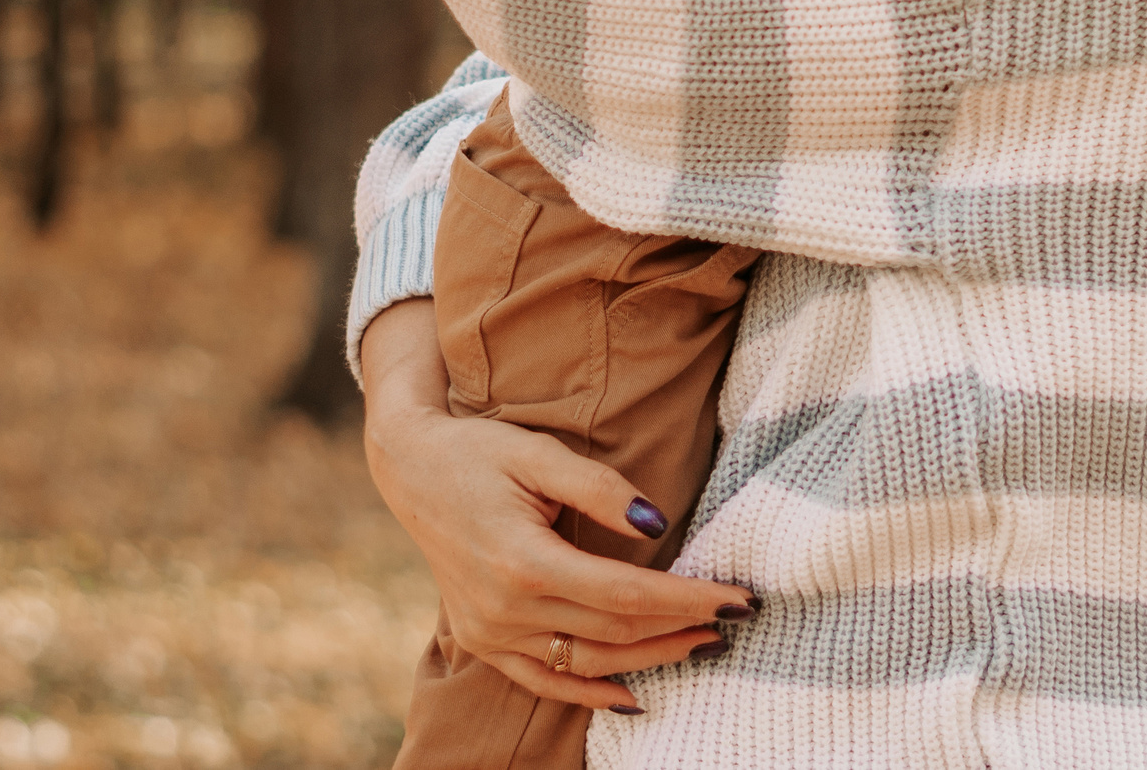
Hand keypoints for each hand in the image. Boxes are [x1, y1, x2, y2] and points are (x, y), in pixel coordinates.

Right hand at [359, 303, 753, 709]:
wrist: (410, 468)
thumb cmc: (480, 452)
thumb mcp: (541, 454)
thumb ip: (601, 489)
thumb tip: (657, 523)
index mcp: (521, 561)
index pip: (625, 593)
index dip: (686, 599)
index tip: (737, 597)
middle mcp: (503, 609)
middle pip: (613, 631)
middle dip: (681, 628)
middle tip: (735, 618)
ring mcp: (489, 631)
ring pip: (586, 661)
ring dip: (649, 659)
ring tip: (702, 645)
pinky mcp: (481, 639)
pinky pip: (543, 679)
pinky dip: (588, 690)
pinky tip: (632, 696)